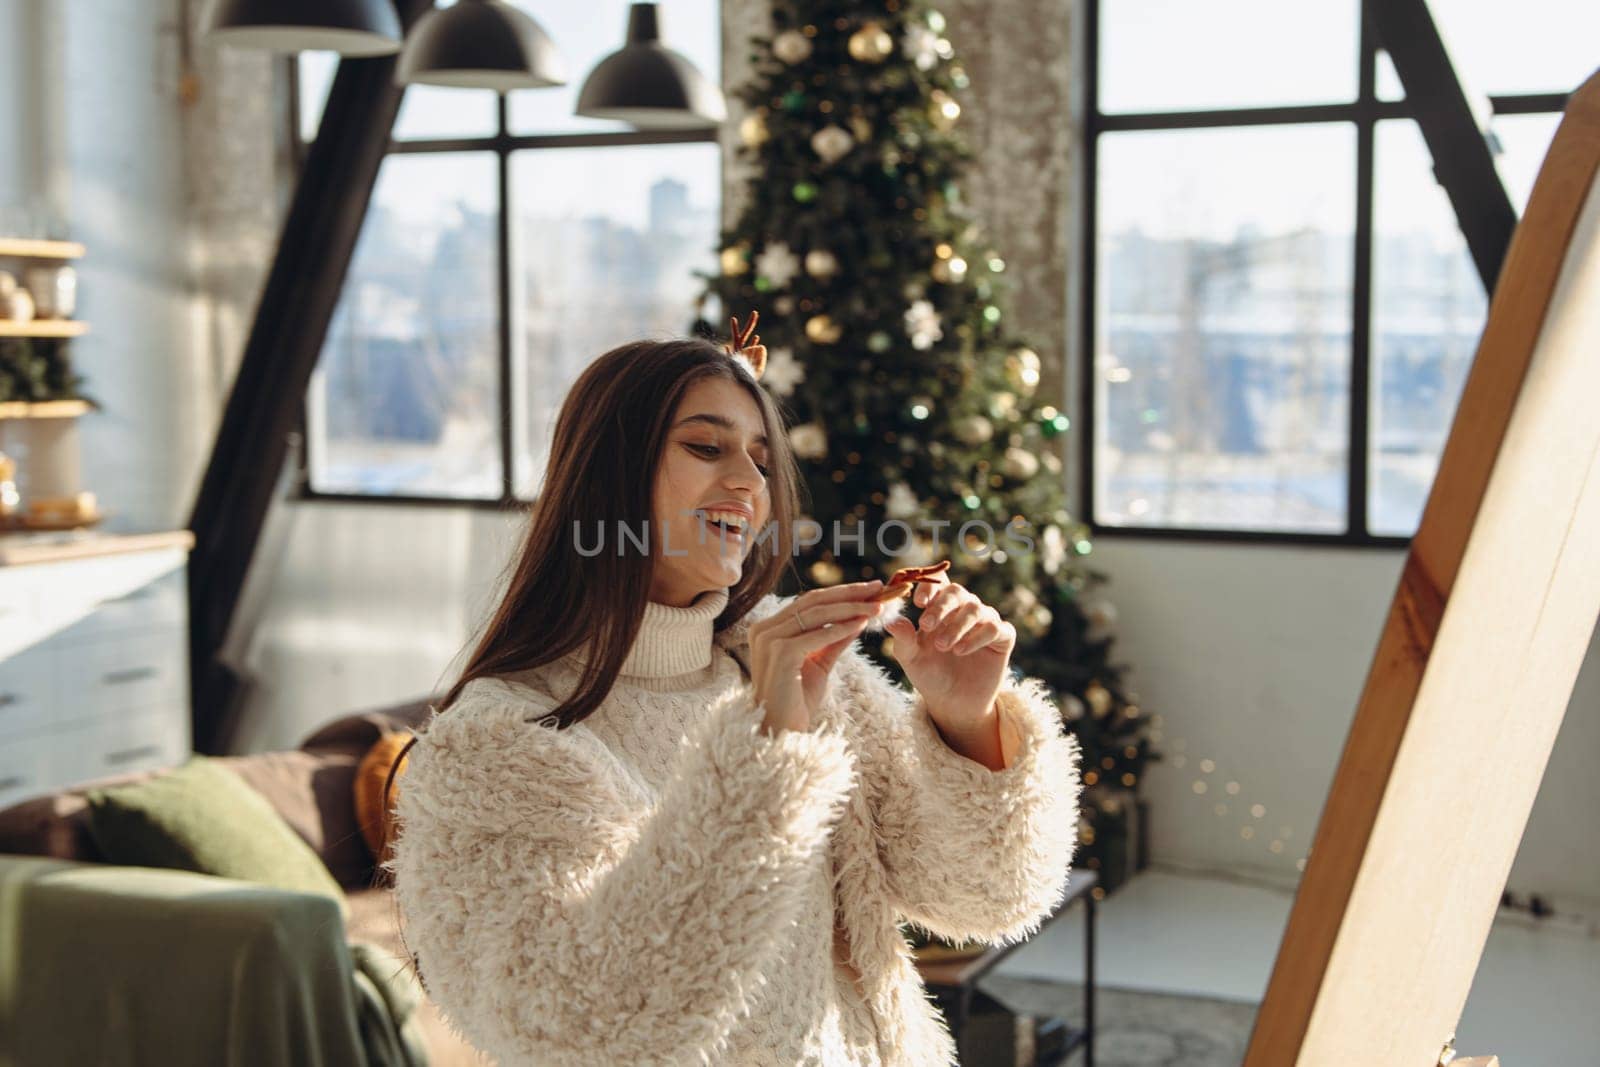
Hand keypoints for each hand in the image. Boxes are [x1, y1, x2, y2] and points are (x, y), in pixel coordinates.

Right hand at [750, 580, 884, 733]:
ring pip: (816, 614)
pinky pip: (817, 635)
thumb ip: (834, 640)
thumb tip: (858, 618)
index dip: (840, 593)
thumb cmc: (797, 700)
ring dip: (850, 608)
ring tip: (876, 608)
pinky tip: (861, 625)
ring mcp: (769, 639)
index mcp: (769, 628)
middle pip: (812, 601)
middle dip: (848, 593)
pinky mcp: (780, 653)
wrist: (782, 731)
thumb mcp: (819, 663)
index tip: (869, 590)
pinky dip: (841, 628)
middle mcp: (764, 629)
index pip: (808, 602)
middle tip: (878, 589)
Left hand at [883, 578, 1015, 732]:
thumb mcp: (911, 657)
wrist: (953, 703)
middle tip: (926, 626)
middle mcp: (964, 609)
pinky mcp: (1002, 638)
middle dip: (941, 606)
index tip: (918, 602)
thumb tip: (890, 620)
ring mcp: (985, 621)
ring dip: (957, 626)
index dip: (929, 586)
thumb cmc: (930, 674)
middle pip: (957, 592)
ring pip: (975, 609)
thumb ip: (903, 638)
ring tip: (943, 646)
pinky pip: (994, 628)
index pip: (938, 583)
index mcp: (941, 607)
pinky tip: (961, 650)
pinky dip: (977, 637)